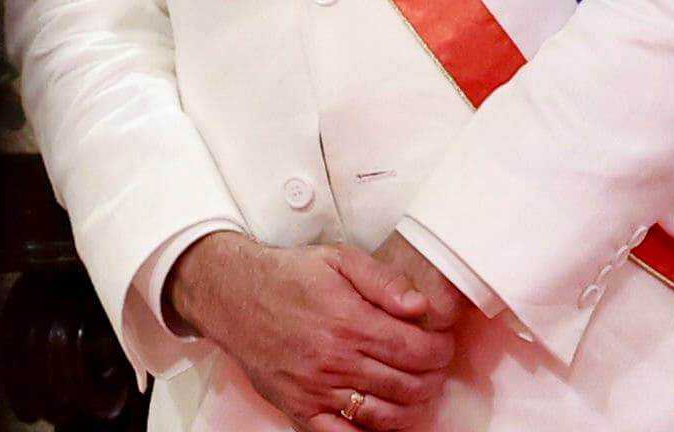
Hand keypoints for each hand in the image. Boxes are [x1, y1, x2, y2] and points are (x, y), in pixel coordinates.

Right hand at [168, 229, 459, 431]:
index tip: (440, 343)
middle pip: (408, 386)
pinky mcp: (300, 410)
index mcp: (350, 322)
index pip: (416, 351)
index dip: (439, 350)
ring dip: (411, 406)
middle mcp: (336, 361)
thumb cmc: (288, 276)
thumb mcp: (338, 258)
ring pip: (385, 416)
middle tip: (432, 366)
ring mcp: (317, 391)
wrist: (233, 296)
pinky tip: (383, 418)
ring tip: (414, 388)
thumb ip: (383, 280)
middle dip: (432, 377)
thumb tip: (419, 306)